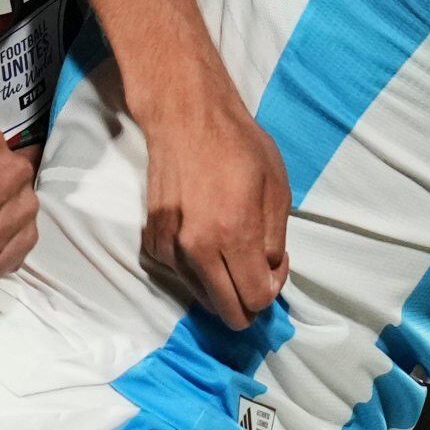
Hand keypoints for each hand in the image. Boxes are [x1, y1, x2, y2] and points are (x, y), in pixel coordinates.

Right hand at [139, 70, 290, 330]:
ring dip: (222, 284)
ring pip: (202, 297)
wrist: (186, 117)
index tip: (275, 262)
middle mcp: (198, 248)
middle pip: (228, 311)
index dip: (273, 288)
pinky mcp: (153, 239)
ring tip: (231, 249)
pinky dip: (196, 269)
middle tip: (255, 269)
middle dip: (248, 301)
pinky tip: (205, 242)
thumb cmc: (238, 145)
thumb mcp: (276, 187)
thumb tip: (268, 271)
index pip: (256, 299)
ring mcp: (171, 246)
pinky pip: (179, 275)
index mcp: (234, 234)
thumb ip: (275, 239)